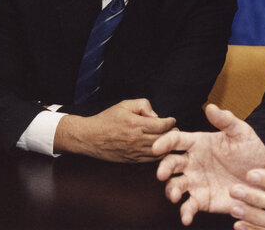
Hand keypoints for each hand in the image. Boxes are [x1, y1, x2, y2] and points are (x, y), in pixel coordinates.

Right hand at [54, 98, 175, 161]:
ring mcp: (134, 152)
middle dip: (172, 134)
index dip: (170, 122)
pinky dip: (159, 155)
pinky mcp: (131, 160)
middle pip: (163, 139)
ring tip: (170, 140)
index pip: (161, 125)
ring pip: (159, 152)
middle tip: (175, 130)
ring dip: (167, 146)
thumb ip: (142, 105)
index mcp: (136, 124)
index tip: (171, 120)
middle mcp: (137, 139)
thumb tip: (155, 115)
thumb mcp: (124, 105)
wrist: (89, 137)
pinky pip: (150, 160)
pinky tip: (161, 150)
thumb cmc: (107, 119)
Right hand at [153, 103, 264, 225]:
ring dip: (171, 191)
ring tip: (175, 196)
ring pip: (175, 186)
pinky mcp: (202, 200)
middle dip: (163, 168)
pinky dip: (185, 213)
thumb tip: (211, 107)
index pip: (176, 141)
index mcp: (198, 143)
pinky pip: (189, 206)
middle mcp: (192, 163)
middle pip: (170, 164)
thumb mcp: (241, 133)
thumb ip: (226, 120)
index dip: (164, 142)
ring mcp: (195, 182)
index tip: (156, 147)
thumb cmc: (249, 151)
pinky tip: (186, 218)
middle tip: (162, 174)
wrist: (262, 177)